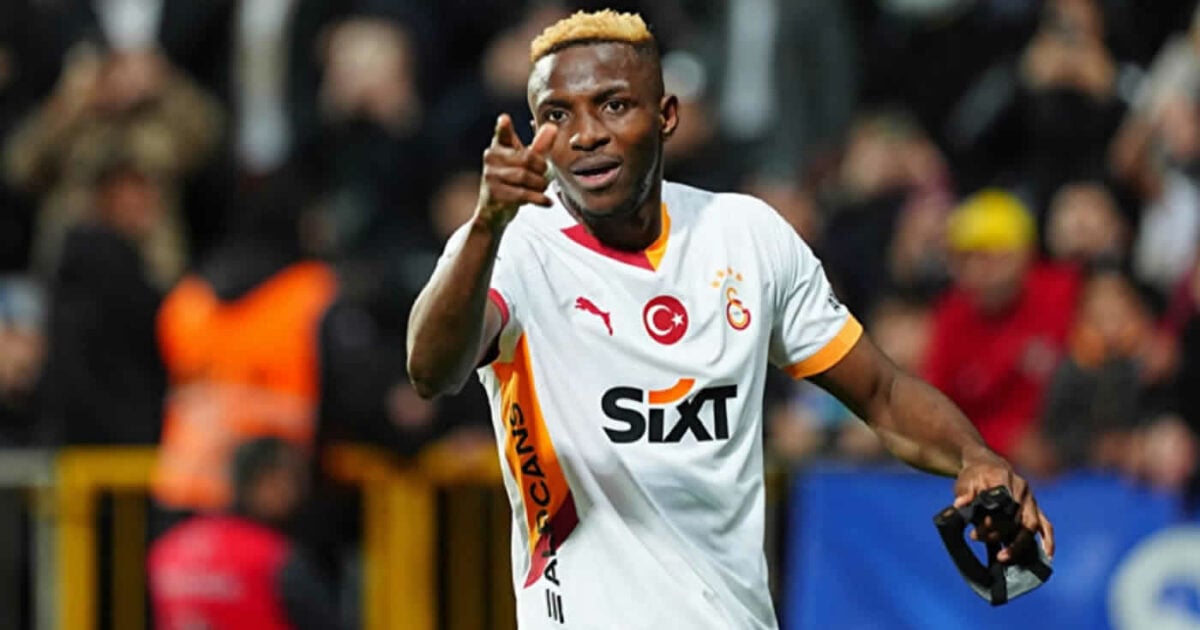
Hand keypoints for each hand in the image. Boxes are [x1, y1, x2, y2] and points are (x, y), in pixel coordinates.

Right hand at [476, 114, 556, 229]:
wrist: (493, 212)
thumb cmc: (511, 182)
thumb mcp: (525, 163)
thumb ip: (539, 146)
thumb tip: (552, 127)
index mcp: (498, 146)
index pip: (502, 134)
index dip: (503, 127)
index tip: (505, 119)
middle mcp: (491, 158)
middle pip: (526, 158)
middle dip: (542, 168)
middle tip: (545, 175)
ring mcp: (491, 176)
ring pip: (526, 177)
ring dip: (540, 184)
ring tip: (543, 188)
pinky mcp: (495, 193)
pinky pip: (523, 194)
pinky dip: (539, 199)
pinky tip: (548, 202)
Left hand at [954, 449, 1054, 562]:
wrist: (987, 466)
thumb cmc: (975, 476)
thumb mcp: (965, 481)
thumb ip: (964, 493)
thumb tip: (959, 504)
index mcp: (1005, 478)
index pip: (1003, 503)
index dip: (993, 521)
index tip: (977, 533)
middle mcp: (1022, 489)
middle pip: (1017, 517)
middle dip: (999, 534)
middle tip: (980, 542)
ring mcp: (1031, 500)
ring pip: (1031, 524)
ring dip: (1019, 544)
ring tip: (1003, 557)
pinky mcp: (1035, 509)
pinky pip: (1046, 525)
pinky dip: (1048, 540)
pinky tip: (1047, 555)